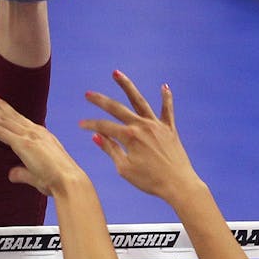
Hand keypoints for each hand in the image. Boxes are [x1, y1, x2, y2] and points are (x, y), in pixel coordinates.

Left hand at [0, 91, 85, 198]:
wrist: (69, 181)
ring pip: (3, 118)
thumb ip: (22, 173)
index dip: (7, 111)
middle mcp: (35, 132)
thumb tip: (11, 175)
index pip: (20, 120)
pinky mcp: (22, 143)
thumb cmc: (58, 181)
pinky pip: (0, 131)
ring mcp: (29, 136)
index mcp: (41, 136)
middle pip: (10, 115)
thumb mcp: (36, 176)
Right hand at [82, 71, 202, 202]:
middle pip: (117, 108)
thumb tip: (96, 137)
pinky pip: (167, 110)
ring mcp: (157, 126)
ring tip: (116, 73)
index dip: (91, 125)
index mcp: (130, 137)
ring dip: (127, 86)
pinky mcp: (169, 129)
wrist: (178, 185)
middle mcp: (142, 126)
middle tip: (88, 94)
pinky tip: (163, 86)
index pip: (104, 127)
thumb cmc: (150, 181)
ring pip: (139, 101)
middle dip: (101, 101)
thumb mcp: (124, 168)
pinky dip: (166, 98)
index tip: (80, 125)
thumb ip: (111, 150)